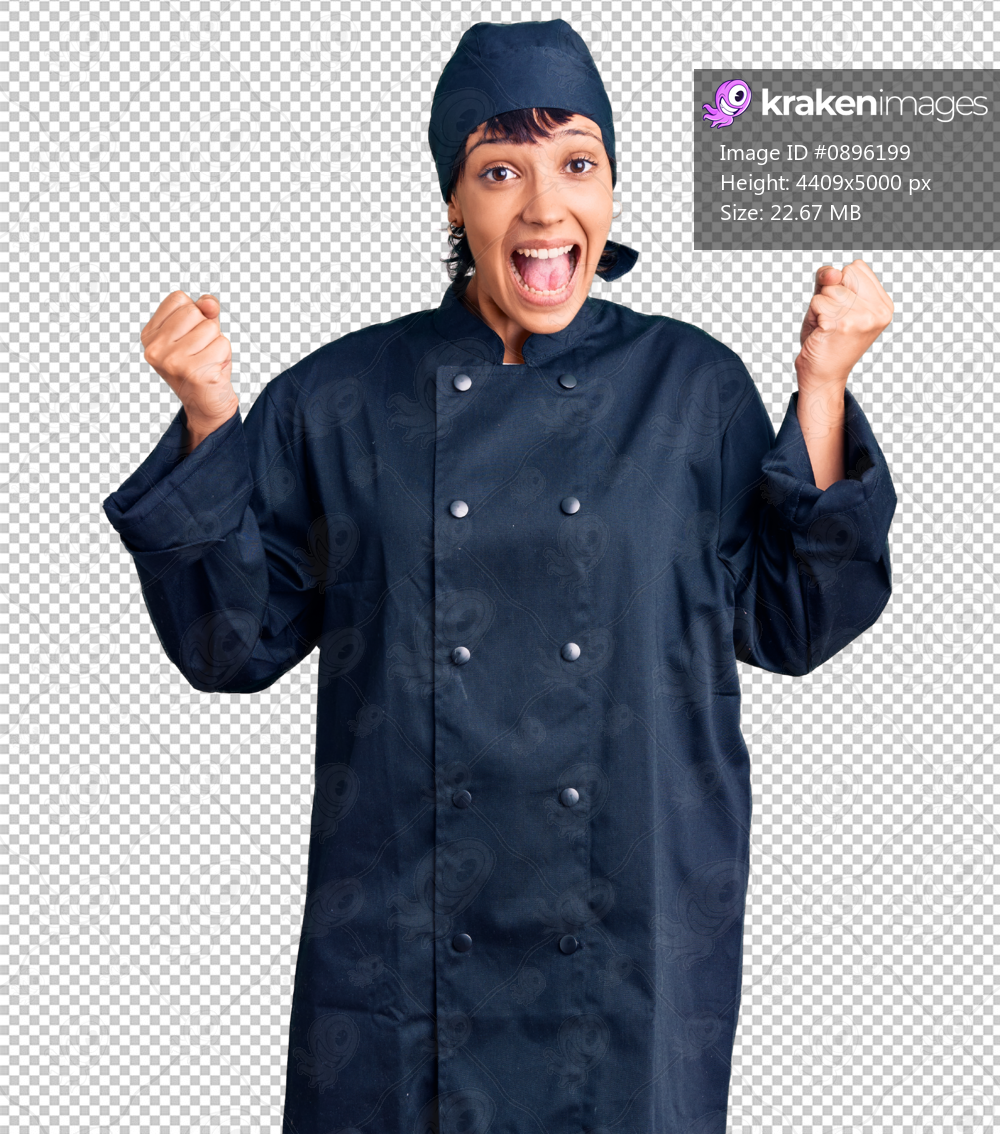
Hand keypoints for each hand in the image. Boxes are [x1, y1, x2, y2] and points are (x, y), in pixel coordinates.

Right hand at [140, 291, 238, 431]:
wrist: (206, 404)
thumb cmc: (203, 364)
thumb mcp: (200, 330)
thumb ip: (204, 309)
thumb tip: (210, 304)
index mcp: (150, 335)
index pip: (179, 299)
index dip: (194, 314)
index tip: (190, 338)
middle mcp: (155, 348)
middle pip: (194, 311)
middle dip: (207, 329)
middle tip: (201, 352)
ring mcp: (172, 361)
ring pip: (211, 327)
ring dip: (217, 344)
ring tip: (207, 361)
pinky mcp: (192, 372)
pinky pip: (222, 345)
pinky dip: (224, 356)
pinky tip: (213, 370)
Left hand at [794, 259, 893, 391]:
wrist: (822, 376)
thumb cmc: (826, 339)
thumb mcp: (830, 302)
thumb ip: (830, 279)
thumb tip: (833, 273)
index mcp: (884, 305)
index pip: (856, 268)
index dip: (840, 284)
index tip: (842, 311)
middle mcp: (879, 312)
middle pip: (844, 274)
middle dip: (830, 294)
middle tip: (832, 321)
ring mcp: (863, 318)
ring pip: (829, 289)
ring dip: (820, 307)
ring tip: (827, 328)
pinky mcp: (843, 325)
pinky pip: (817, 301)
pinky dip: (813, 316)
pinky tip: (822, 333)